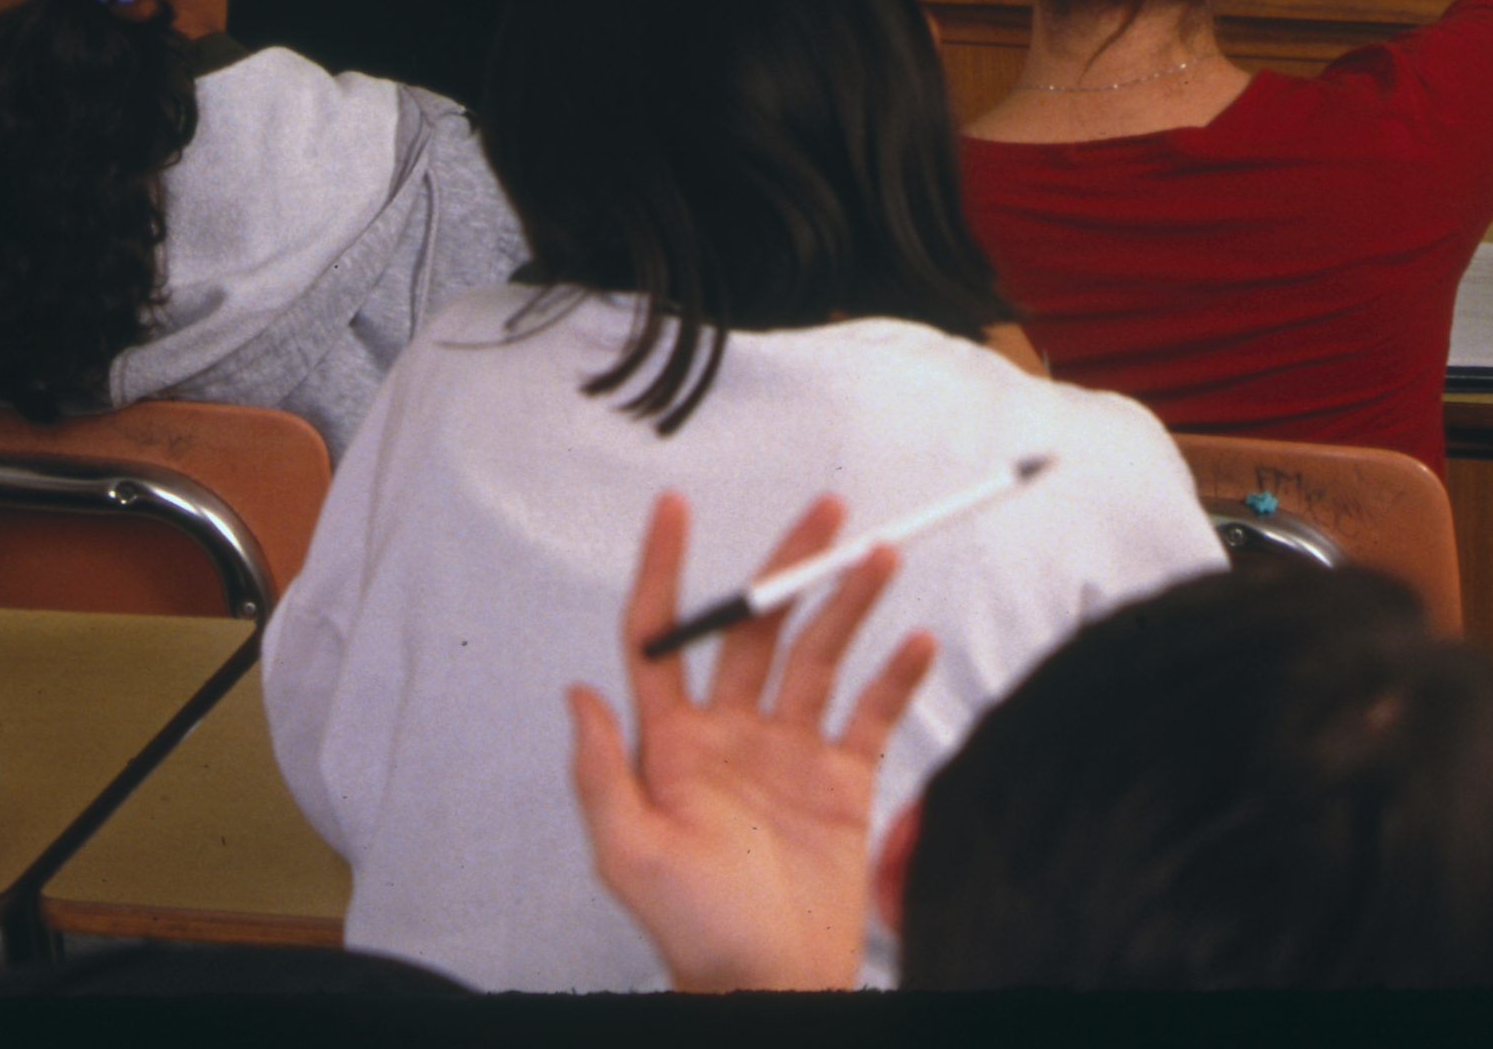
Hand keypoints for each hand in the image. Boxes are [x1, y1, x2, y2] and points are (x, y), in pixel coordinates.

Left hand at [563, 489, 936, 992]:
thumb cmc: (693, 931)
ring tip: (882, 558)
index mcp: (671, 743)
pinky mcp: (841, 782)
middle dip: (787, 566)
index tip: (674, 507)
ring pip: (819, 656)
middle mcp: (730, 733)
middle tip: (826, 512)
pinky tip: (915, 639)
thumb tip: (577, 692)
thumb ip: (603, 774)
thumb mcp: (630, 856)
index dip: (664, 569)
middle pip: (755, 627)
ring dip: (849, 604)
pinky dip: (896, 675)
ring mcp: (789, 753)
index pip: (663, 635)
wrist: (770, 987)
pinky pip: (871, 714)